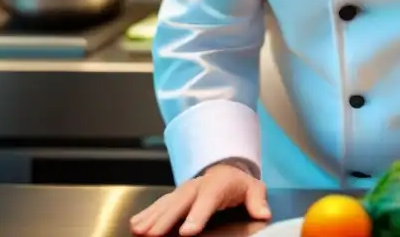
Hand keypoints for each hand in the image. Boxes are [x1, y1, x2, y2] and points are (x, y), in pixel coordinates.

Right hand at [129, 162, 270, 236]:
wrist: (225, 170)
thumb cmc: (239, 185)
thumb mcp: (253, 189)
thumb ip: (257, 200)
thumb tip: (263, 213)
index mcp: (218, 184)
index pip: (207, 200)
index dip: (196, 215)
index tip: (187, 232)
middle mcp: (197, 186)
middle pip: (180, 203)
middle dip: (165, 219)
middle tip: (152, 235)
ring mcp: (183, 191)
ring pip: (166, 203)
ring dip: (151, 217)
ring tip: (138, 231)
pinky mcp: (174, 196)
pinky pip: (159, 204)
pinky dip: (146, 214)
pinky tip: (136, 224)